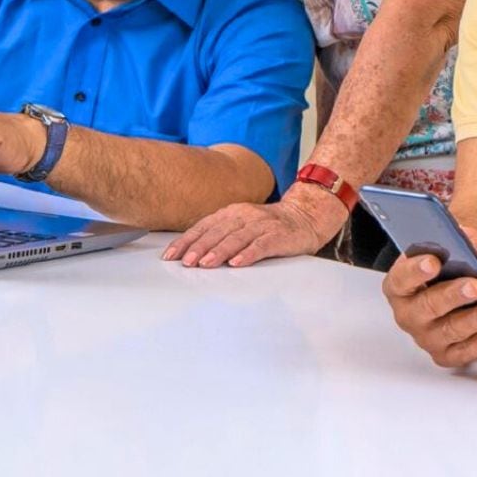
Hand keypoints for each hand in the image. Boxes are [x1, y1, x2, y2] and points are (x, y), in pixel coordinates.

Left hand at [160, 184, 346, 266]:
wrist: (305, 217)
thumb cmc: (268, 226)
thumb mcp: (240, 224)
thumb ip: (219, 234)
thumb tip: (189, 252)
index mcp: (232, 212)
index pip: (204, 226)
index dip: (186, 240)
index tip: (170, 255)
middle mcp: (245, 215)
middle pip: (217, 232)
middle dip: (198, 247)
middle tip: (185, 262)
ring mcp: (262, 225)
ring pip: (236, 238)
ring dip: (219, 251)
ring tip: (205, 264)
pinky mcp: (278, 236)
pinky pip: (261, 245)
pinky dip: (248, 254)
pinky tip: (237, 263)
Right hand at [381, 252, 476, 367]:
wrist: (452, 295)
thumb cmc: (448, 269)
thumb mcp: (450, 248)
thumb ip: (458, 242)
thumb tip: (470, 240)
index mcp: (401, 285)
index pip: (401, 278)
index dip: (415, 270)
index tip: (434, 261)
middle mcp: (408, 313)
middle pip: (426, 307)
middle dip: (452, 296)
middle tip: (476, 286)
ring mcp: (425, 336)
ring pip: (447, 331)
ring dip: (474, 319)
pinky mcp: (444, 354)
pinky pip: (461, 353)